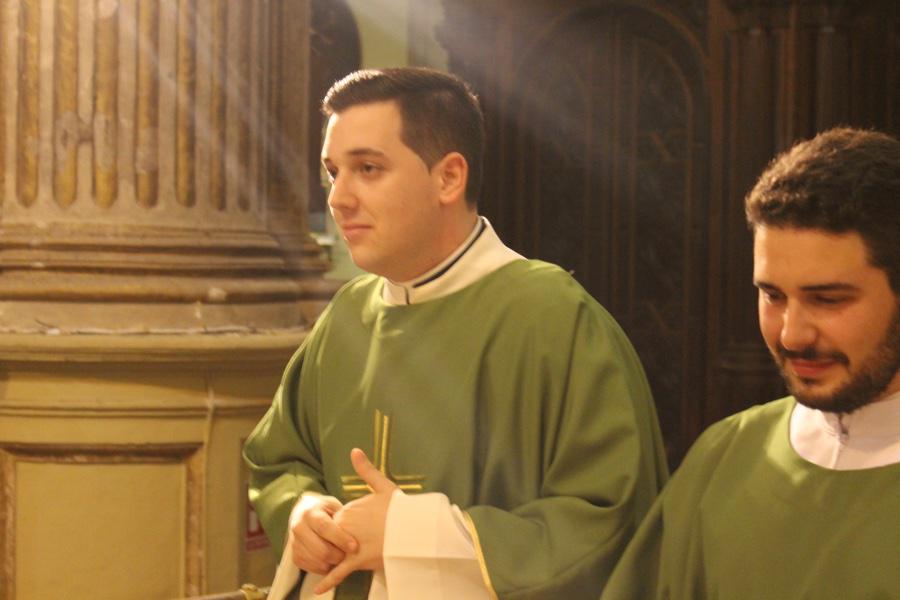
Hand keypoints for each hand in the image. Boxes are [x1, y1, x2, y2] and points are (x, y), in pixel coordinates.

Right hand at [288, 493, 357, 574]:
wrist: (302, 512)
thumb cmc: (324, 509)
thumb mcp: (333, 506)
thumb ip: (342, 517)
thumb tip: (358, 531)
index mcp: (309, 513)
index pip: (324, 528)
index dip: (340, 539)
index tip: (354, 546)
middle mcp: (298, 528)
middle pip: (320, 550)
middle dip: (338, 556)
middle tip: (350, 555)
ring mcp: (294, 543)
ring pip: (316, 561)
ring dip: (332, 563)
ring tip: (342, 558)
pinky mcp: (294, 556)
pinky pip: (311, 568)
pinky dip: (324, 568)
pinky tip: (332, 561)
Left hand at [314, 448, 398, 593]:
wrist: (415, 528)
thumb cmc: (401, 508)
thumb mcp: (383, 486)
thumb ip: (365, 470)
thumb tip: (354, 450)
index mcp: (349, 510)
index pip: (333, 521)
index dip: (339, 527)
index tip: (351, 529)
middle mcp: (345, 527)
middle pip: (330, 538)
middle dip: (334, 543)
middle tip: (348, 546)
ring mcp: (350, 545)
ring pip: (333, 554)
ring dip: (330, 559)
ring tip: (334, 562)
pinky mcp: (358, 561)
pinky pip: (339, 572)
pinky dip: (328, 581)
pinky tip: (318, 590)